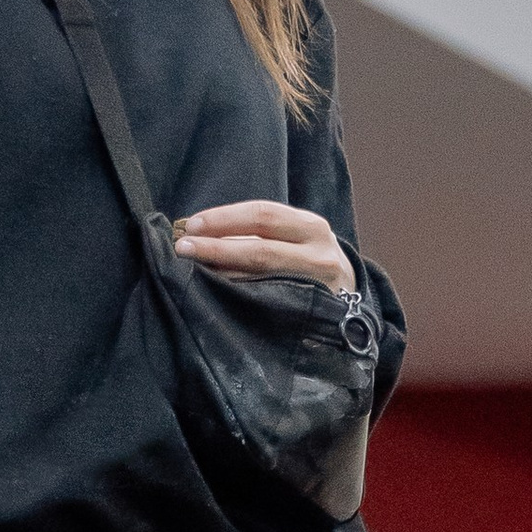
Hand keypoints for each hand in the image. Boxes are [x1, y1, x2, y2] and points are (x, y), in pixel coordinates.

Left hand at [170, 198, 353, 292]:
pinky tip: (214, 295)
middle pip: (260, 250)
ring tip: (189, 270)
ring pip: (261, 280)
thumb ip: (259, 233)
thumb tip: (200, 233)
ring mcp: (317, 289)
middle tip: (182, 249)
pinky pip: (266, 305)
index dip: (224, 219)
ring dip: (220, 275)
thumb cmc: (308, 261)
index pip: (262, 215)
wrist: (349, 297)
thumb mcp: (295, 237)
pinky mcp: (309, 316)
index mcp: (311, 227)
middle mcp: (319, 256)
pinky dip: (236, 298)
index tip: (191, 225)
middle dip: (216, 248)